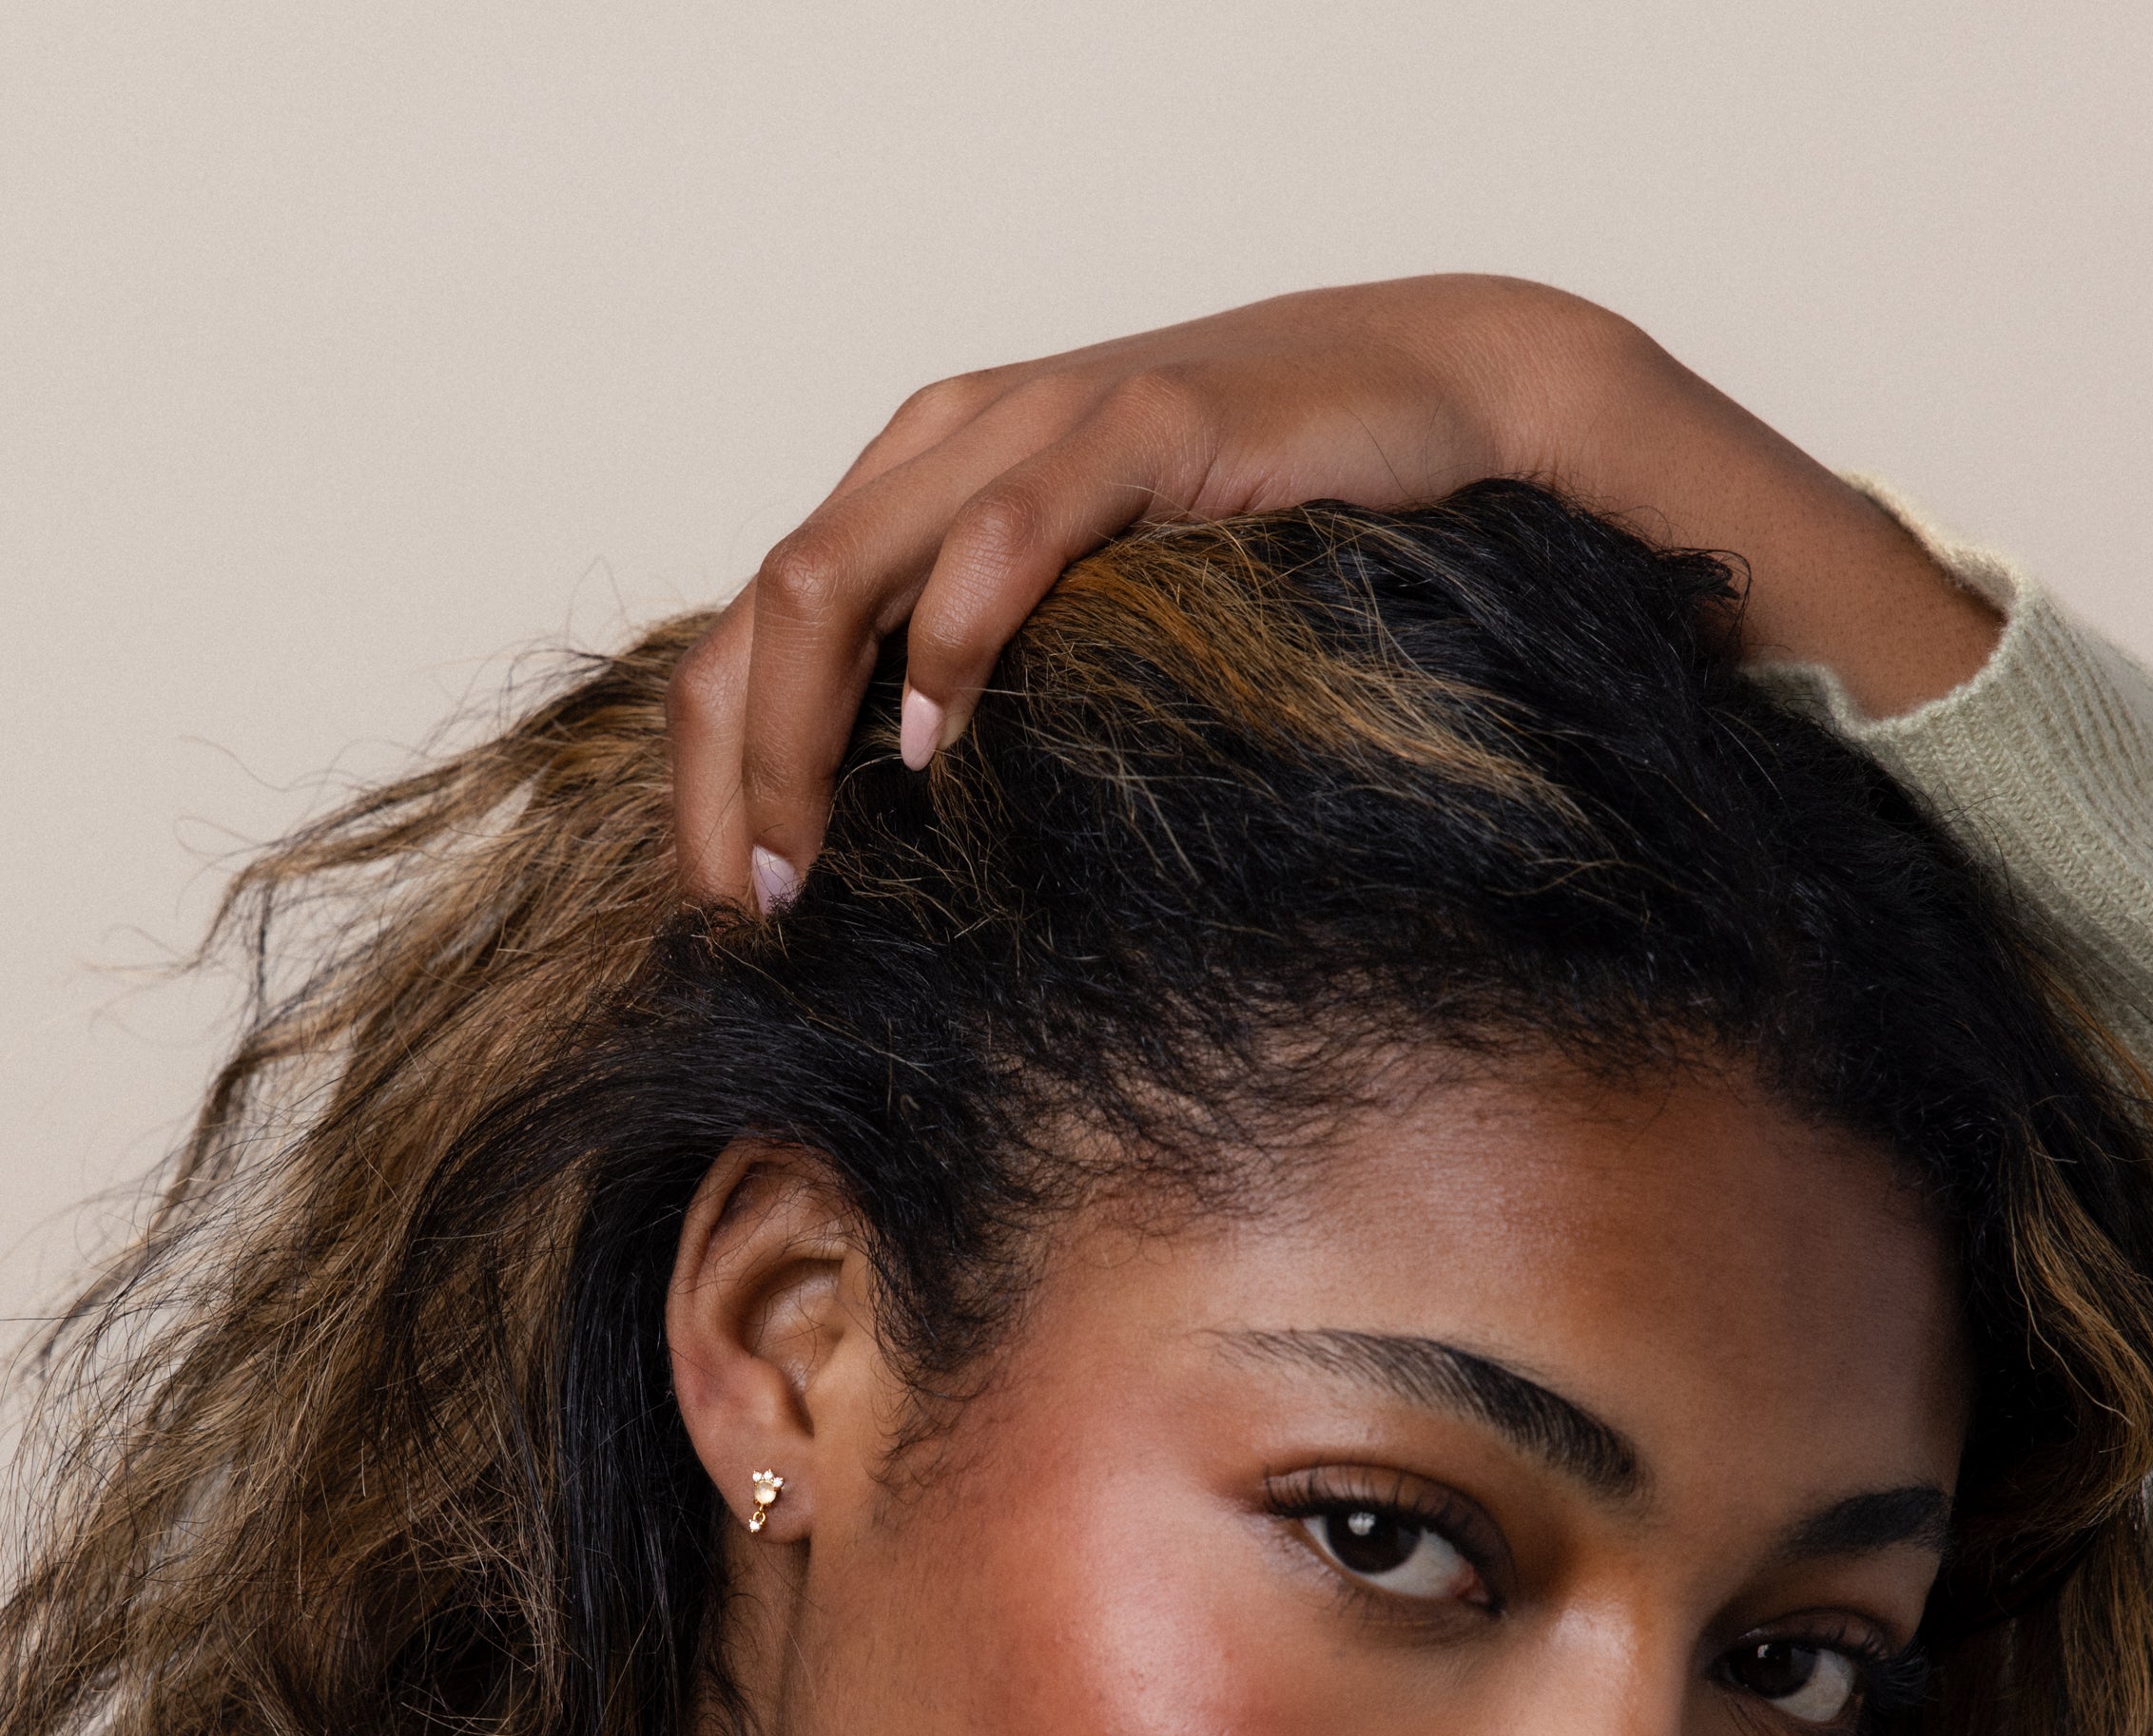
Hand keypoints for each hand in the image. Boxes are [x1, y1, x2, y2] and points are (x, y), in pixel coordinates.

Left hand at [670, 274, 2002, 903]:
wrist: (1444, 404)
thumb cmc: (1265, 535)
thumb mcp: (1094, 626)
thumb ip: (996, 693)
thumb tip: (898, 851)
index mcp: (918, 484)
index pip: (752, 629)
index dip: (708, 773)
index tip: (728, 909)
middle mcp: (949, 440)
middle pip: (763, 608)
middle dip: (727, 777)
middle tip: (748, 915)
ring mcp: (1036, 422)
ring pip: (832, 573)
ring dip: (792, 736)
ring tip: (804, 863)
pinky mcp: (1139, 424)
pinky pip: (1002, 535)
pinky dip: (947, 648)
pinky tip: (936, 752)